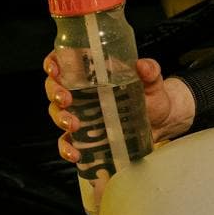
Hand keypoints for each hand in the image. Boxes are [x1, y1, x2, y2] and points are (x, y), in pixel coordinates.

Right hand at [45, 51, 196, 165]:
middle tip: (66, 99)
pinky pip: (67, 141)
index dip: (52, 63)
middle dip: (55, 93)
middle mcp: (81, 91)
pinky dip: (66, 148)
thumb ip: (150, 72)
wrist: (161, 122)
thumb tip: (143, 66)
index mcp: (92, 71)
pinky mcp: (85, 135)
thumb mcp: (152, 82)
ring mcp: (81, 113)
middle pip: (54, 87)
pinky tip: (75, 154)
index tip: (55, 69)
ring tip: (73, 124)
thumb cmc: (151, 96)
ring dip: (60, 118)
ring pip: (57, 113)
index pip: (63, 61)